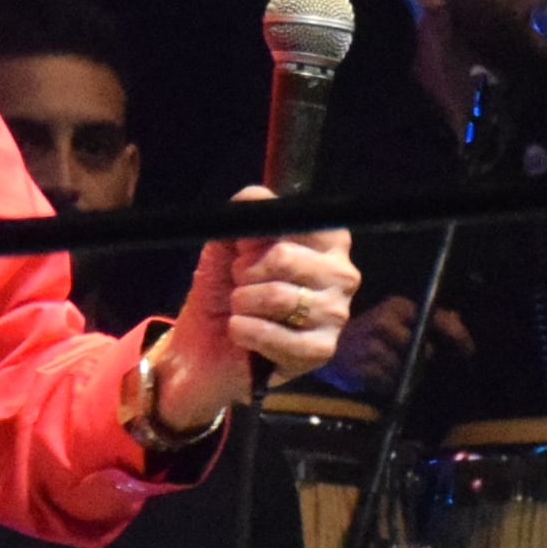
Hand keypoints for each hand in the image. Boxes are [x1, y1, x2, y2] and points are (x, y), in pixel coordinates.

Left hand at [155, 188, 358, 433]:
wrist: (204, 348)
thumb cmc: (224, 292)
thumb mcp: (227, 246)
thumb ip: (245, 216)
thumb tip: (254, 197)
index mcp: (327, 241)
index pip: (299, 220)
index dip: (257, 236)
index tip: (243, 250)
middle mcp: (342, 274)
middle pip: (284, 257)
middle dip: (246, 272)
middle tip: (239, 285)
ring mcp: (336, 314)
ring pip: (279, 296)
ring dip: (244, 303)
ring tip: (240, 310)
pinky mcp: (321, 350)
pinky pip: (278, 335)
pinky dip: (247, 332)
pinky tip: (240, 333)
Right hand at [325, 293, 471, 397]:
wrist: (330, 349)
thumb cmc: (369, 334)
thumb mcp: (395, 319)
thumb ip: (426, 319)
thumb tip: (457, 319)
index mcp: (397, 307)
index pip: (437, 319)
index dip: (458, 336)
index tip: (469, 351)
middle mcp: (385, 323)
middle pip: (424, 351)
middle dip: (425, 362)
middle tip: (417, 365)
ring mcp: (373, 347)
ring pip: (408, 370)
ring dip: (406, 376)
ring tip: (394, 372)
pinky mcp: (364, 369)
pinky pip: (390, 383)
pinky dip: (390, 385)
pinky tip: (381, 378)